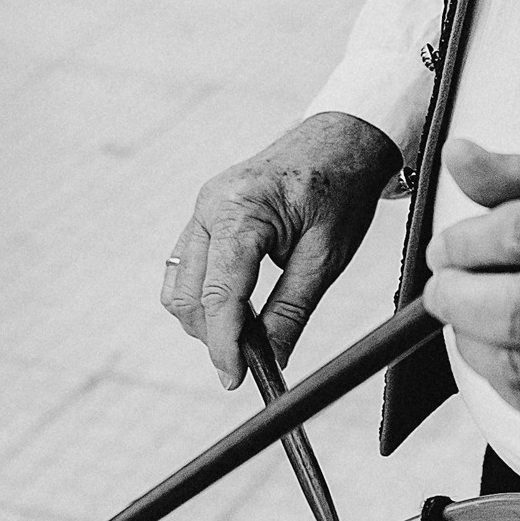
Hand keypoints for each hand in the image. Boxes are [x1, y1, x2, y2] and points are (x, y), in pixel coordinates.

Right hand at [162, 111, 400, 386]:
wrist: (339, 141)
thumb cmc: (340, 190)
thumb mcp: (327, 255)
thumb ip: (293, 309)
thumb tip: (271, 358)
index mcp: (242, 210)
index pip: (219, 293)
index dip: (224, 344)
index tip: (234, 379)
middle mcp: (210, 206)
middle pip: (188, 295)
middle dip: (214, 335)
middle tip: (252, 361)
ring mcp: (201, 208)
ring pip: (178, 285)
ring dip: (204, 319)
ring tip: (248, 332)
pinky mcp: (202, 214)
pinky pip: (185, 267)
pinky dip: (203, 296)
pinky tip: (238, 307)